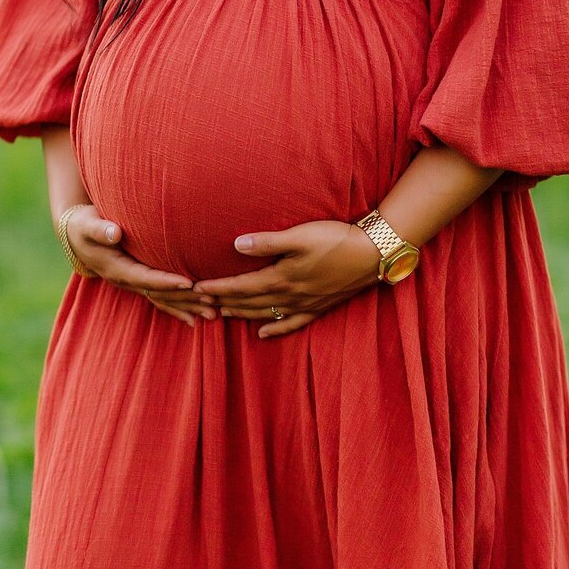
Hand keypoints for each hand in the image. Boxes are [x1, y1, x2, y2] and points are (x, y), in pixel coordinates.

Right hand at [59, 205, 219, 327]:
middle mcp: (126, 280)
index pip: (146, 278)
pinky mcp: (137, 280)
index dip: (167, 281)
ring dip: (187, 307)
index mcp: (117, 269)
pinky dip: (176, 307)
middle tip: (212, 302)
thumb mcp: (87, 225)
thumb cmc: (84, 225)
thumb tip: (114, 233)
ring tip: (213, 315)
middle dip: (185, 299)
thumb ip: (100, 229)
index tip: (189, 282)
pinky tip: (194, 318)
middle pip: (159, 294)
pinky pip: (159, 297)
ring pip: (162, 299)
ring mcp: (131, 283)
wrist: (74, 235)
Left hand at [191, 220, 382, 337]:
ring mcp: (304, 304)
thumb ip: (267, 242)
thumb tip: (235, 245)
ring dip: (242, 314)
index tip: (196, 288)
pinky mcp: (318, 307)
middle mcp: (289, 295)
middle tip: (200, 304)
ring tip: (222, 314)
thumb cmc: (335, 239)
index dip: (217, 287)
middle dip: (224, 302)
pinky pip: (291, 323)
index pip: (241, 286)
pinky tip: (262, 333)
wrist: (372, 254)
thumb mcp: (299, 236)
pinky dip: (274, 328)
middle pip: (249, 301)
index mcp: (281, 277)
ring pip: (265, 313)